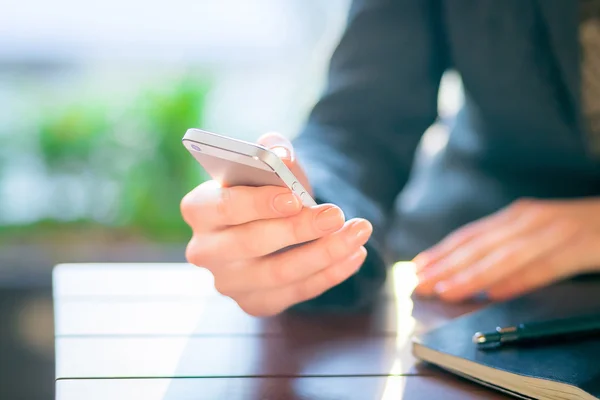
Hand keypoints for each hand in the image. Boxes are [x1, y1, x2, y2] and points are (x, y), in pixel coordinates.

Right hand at [181, 132, 371, 315]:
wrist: (270, 220)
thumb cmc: (266, 188)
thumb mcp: (267, 164)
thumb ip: (272, 151)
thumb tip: (281, 156)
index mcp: (199, 209)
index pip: (222, 207)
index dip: (258, 203)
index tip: (295, 197)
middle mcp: (205, 250)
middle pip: (251, 243)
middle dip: (298, 229)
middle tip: (336, 214)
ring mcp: (229, 282)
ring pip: (278, 274)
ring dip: (324, 253)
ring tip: (358, 231)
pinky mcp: (255, 303)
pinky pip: (296, 293)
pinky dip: (330, 274)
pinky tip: (355, 253)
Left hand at [413, 198, 599, 301]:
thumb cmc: (578, 229)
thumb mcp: (538, 235)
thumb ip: (510, 253)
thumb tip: (484, 285)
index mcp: (517, 216)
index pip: (470, 236)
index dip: (442, 252)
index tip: (417, 268)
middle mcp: (530, 219)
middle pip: (480, 246)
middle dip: (446, 266)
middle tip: (418, 284)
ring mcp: (555, 230)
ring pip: (505, 256)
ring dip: (473, 275)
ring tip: (447, 291)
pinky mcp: (581, 245)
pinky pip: (545, 266)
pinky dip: (519, 280)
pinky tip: (496, 294)